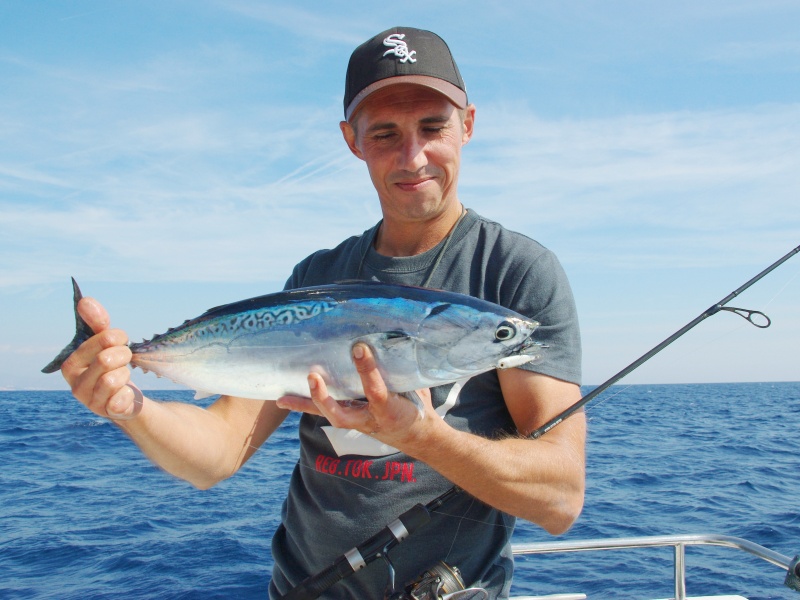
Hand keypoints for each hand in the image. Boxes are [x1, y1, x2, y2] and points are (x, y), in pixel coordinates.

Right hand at [60, 296, 140, 420]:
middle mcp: (75, 386)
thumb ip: (97, 323)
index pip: (99, 340)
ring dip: (126, 373)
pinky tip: (125, 395)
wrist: (127, 399)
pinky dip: (129, 394)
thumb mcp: (106, 343)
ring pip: (113, 379)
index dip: (116, 337)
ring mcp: (90, 402)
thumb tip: (85, 301)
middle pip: (106, 359)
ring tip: (123, 377)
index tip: (121, 340)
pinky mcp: (107, 414)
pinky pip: (122, 400)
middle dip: (123, 355)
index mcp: (70, 365)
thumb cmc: (113, 366)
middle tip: (124, 359)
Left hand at [277, 343, 433, 447]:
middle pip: (342, 415)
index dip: (367, 370)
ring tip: (283, 396)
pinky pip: (326, 413)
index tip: (359, 348)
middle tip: (312, 377)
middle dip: (324, 398)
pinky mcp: (350, 419)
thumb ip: (407, 369)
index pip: (376, 391)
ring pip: (329, 415)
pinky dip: (305, 406)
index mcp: (390, 410)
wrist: (417, 436)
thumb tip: (400, 337)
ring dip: (307, 404)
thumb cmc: (417, 406)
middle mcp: (370, 419)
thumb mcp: (418, 388)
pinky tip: (284, 399)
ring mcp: (358, 421)